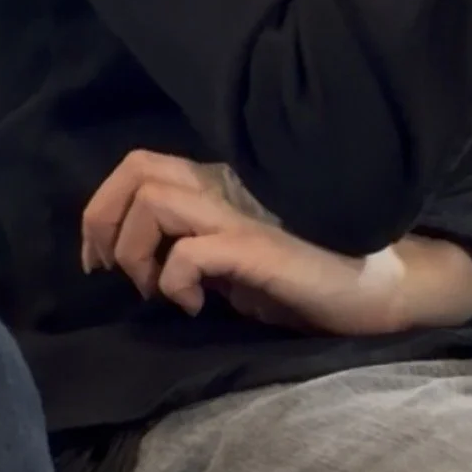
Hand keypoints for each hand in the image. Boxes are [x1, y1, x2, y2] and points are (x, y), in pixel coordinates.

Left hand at [81, 150, 471, 335]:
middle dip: (103, 221)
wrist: (372, 290)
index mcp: (215, 188)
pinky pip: (190, 252)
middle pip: (137, 169)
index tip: (98, 261)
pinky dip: (175, 281)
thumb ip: (191, 249)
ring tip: (158, 290)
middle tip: (116, 272)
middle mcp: (223, 190)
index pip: (140, 165)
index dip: (101, 208)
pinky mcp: (258, 249)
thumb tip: (140, 264)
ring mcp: (240, 216)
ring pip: (155, 200)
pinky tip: (197, 305)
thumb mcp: (230, 261)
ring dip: (138, 251)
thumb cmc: (301, 281)